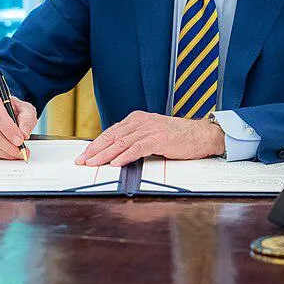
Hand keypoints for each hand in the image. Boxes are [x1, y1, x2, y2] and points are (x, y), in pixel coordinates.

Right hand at [0, 90, 37, 159]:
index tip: (20, 140)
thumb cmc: (10, 109)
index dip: (9, 130)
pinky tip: (6, 153)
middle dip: (8, 145)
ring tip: (16, 153)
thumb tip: (24, 134)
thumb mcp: (24, 109)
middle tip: (21, 151)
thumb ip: (27, 119)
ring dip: (3, 152)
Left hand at [76, 111, 224, 166]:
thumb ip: (135, 140)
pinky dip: (125, 156)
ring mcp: (150, 129)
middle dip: (95, 150)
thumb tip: (115, 153)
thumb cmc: (178, 137)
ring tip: (94, 164)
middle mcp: (141, 121)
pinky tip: (116, 163)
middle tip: (82, 161)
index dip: (96, 144)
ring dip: (105, 155)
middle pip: (112, 136)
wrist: (201, 135)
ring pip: (122, 142)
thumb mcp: (152, 134)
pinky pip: (138, 148)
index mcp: (137, 119)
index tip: (84, 155)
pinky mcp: (159, 138)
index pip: (111, 132)